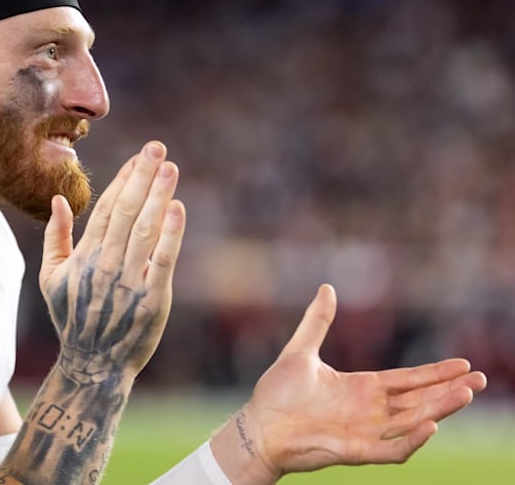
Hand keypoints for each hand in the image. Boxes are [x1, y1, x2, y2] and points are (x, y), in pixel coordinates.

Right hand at [38, 141, 185, 382]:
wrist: (93, 364)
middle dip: (142, 176)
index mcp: (83, 256)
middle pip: (126, 211)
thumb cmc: (73, 318)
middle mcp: (105, 264)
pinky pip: (162, 260)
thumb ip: (55, 237)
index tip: (138, 156)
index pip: (106, 208)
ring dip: (158, 195)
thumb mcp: (52, 278)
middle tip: (157, 148)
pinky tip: (177, 208)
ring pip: (145, 229)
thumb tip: (58, 200)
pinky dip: (171, 234)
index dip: (123, 180)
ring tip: (169, 167)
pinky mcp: (152, 298)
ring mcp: (129, 281)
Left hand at [231, 284, 487, 479]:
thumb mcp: (300, 351)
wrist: (257, 426)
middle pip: (419, 400)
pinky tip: (430, 425)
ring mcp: (366, 432)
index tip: (462, 364)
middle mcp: (369, 410)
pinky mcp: (357, 452)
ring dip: (439, 410)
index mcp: (361, 388)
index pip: (407, 380)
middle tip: (480, 379)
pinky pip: (393, 450)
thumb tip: (327, 287)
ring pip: (413, 422)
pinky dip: (413, 440)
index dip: (434, 372)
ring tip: (465, 394)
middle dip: (449, 390)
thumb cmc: (275, 393)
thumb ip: (317, 321)